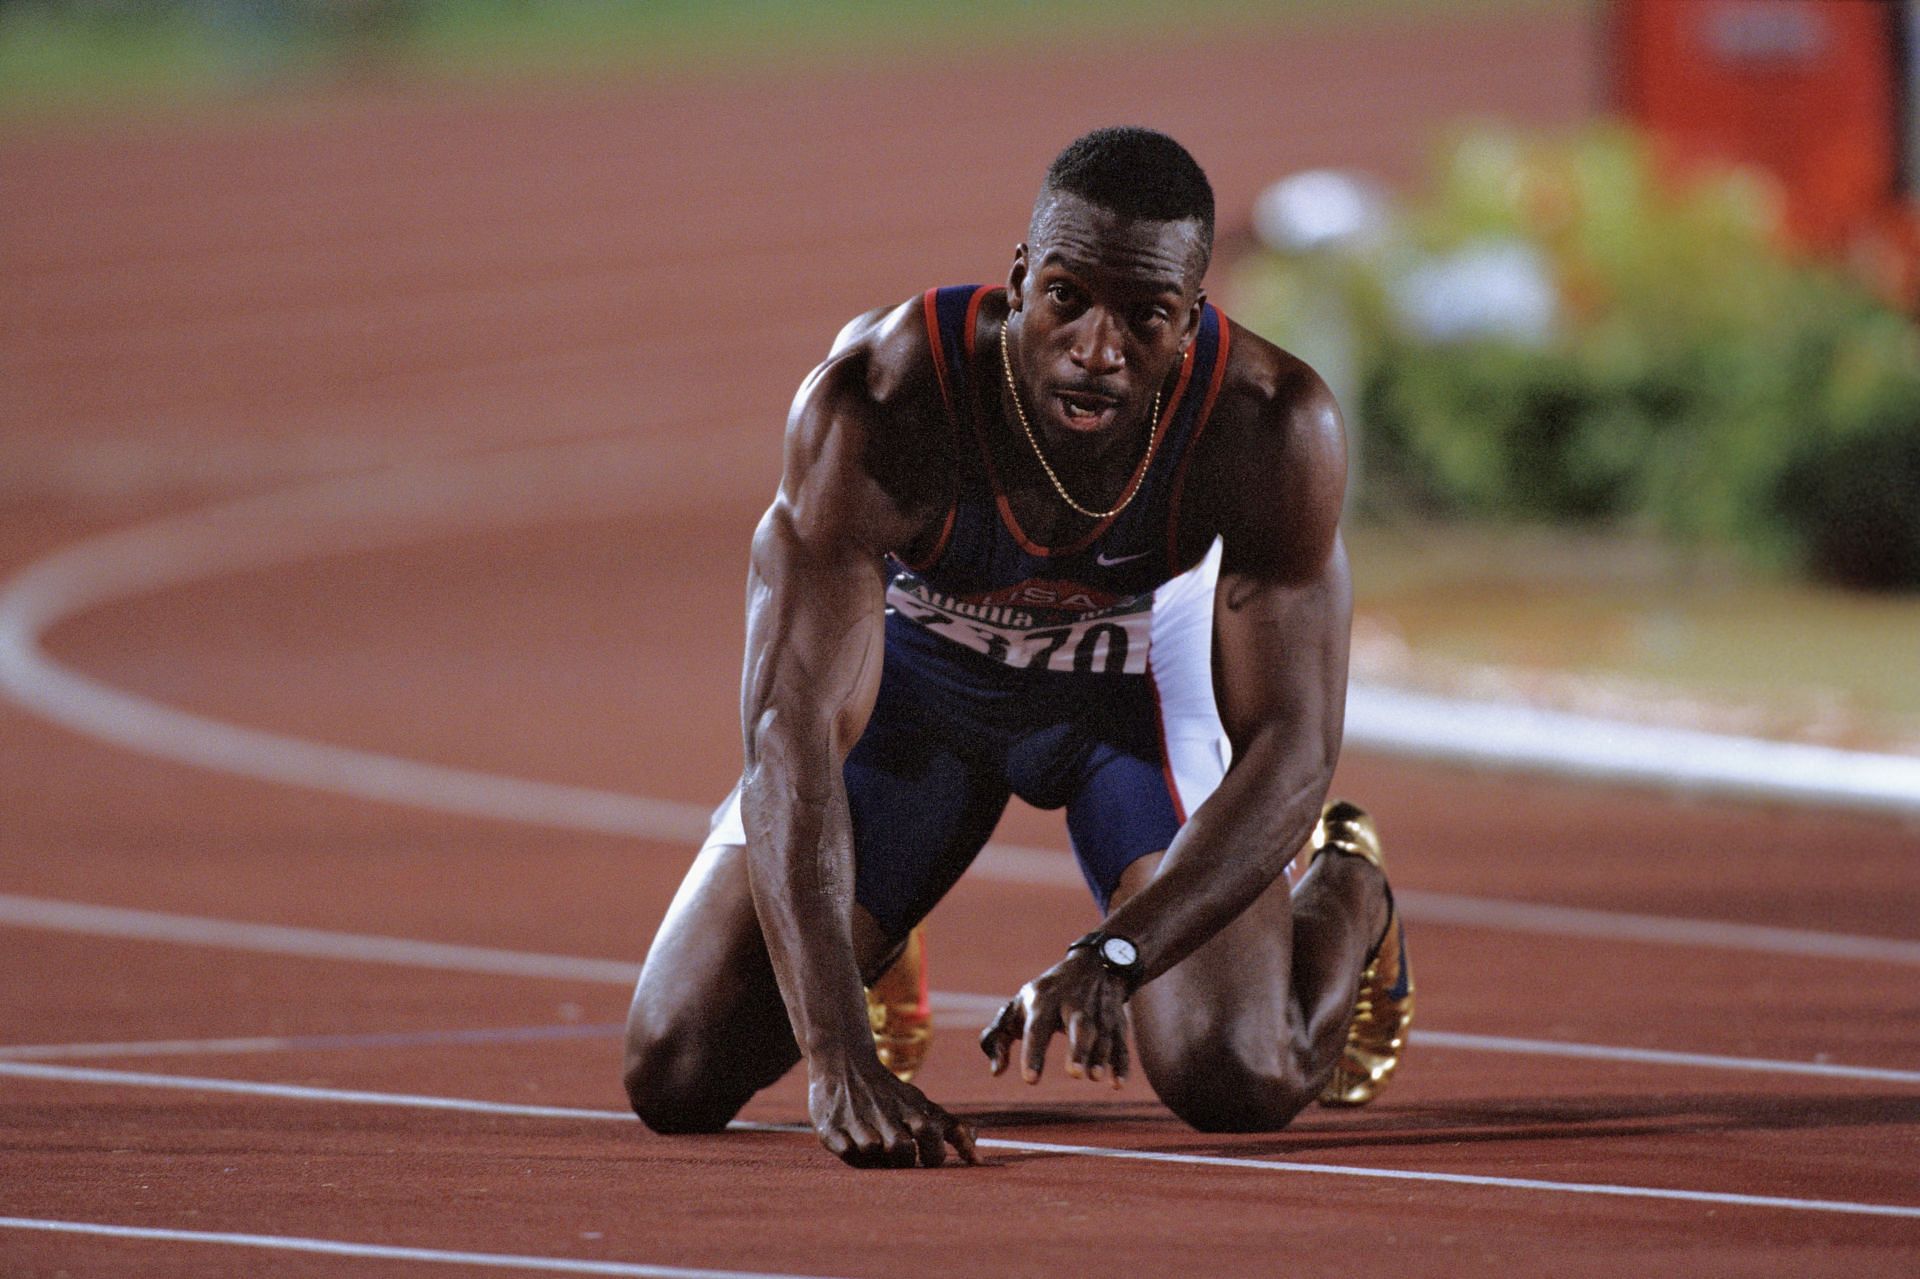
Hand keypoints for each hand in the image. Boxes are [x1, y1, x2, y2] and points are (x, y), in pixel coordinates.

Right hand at [807, 1055, 978, 1168]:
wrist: (844, 1061)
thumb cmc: (891, 1094)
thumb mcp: (922, 1104)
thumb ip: (951, 1129)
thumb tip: (976, 1160)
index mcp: (909, 1109)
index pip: (929, 1135)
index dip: (931, 1154)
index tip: (926, 1158)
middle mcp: (884, 1113)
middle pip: (901, 1148)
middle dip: (904, 1161)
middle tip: (899, 1159)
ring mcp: (856, 1119)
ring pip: (872, 1150)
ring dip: (876, 1158)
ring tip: (875, 1151)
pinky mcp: (830, 1127)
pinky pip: (844, 1150)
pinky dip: (849, 1152)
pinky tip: (850, 1144)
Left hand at [978, 951, 1130, 1087]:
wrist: (1092, 963)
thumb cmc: (1046, 995)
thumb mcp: (1019, 1006)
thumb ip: (1000, 1038)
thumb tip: (996, 1072)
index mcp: (1044, 1000)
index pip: (1038, 1027)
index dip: (1033, 1053)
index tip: (1030, 1080)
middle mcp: (1073, 1003)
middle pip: (1079, 1024)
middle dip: (1078, 1048)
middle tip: (1074, 1073)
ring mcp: (1098, 1011)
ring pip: (1103, 1033)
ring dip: (1100, 1056)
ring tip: (1095, 1077)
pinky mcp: (1116, 1020)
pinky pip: (1121, 1042)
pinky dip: (1121, 1062)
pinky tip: (1118, 1084)